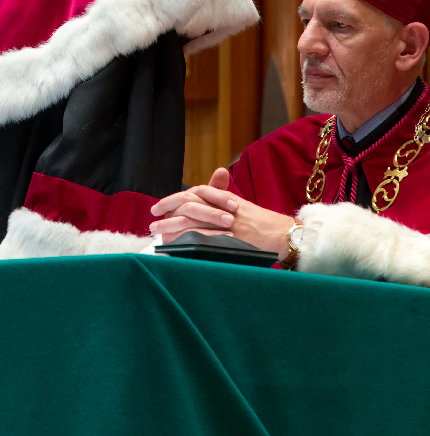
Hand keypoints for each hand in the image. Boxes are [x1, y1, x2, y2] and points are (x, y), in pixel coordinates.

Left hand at [150, 167, 294, 260]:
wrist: (283, 234)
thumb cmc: (263, 225)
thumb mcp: (241, 209)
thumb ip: (221, 206)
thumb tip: (201, 210)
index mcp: (224, 198)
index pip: (194, 192)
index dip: (175, 198)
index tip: (160, 206)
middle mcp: (223, 206)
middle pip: (189, 202)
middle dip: (168, 208)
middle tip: (153, 216)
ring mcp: (226, 221)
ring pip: (192, 219)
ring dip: (171, 224)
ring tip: (157, 230)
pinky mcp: (230, 236)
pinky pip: (204, 236)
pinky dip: (188, 239)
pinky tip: (175, 243)